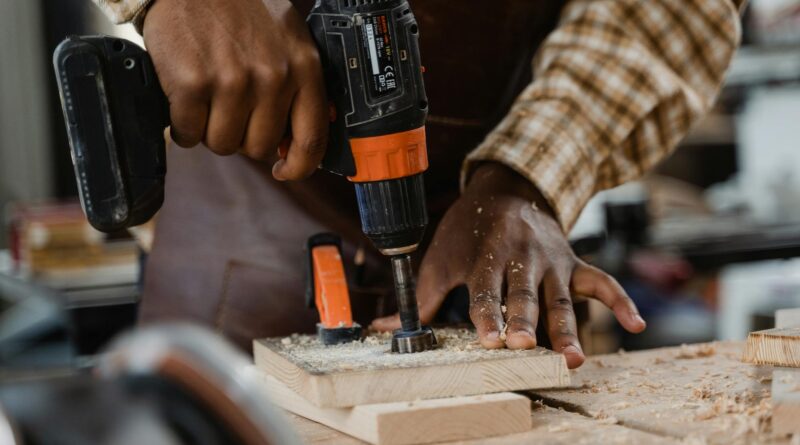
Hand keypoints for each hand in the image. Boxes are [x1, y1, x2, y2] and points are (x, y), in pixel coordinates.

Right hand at [143, 0, 327, 179]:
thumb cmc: (239, 6)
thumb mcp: (288, 36)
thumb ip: (301, 82)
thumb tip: (305, 133)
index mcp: (303, 67)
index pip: (312, 139)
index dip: (297, 166)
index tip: (283, 170)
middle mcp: (272, 77)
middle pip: (259, 147)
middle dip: (241, 136)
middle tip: (229, 110)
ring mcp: (232, 81)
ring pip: (221, 144)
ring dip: (209, 130)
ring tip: (206, 99)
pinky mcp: (193, 83)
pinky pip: (188, 133)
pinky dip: (181, 125)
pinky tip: (184, 99)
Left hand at [372, 162, 645, 367]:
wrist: (507, 188)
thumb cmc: (468, 230)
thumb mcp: (441, 256)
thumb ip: (420, 297)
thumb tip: (383, 328)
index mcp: (485, 256)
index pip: (484, 290)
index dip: (486, 314)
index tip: (489, 338)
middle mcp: (520, 258)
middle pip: (523, 294)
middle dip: (525, 319)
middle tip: (525, 344)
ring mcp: (551, 261)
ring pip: (561, 297)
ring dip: (567, 327)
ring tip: (573, 357)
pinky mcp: (574, 263)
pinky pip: (602, 281)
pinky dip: (620, 301)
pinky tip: (637, 325)